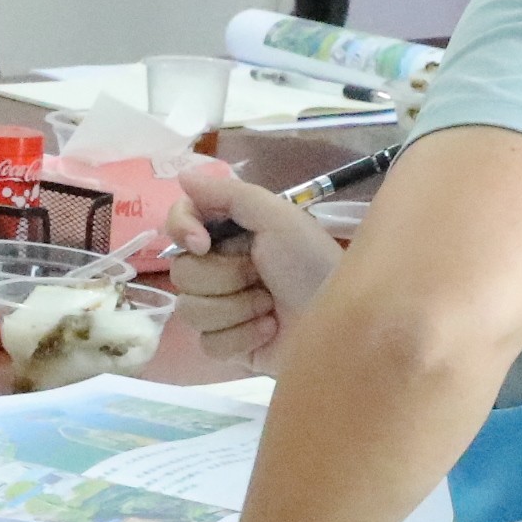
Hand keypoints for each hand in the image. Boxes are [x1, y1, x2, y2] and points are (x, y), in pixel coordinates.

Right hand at [160, 158, 340, 373]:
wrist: (342, 319)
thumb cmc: (312, 262)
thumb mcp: (278, 218)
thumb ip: (229, 194)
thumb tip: (182, 175)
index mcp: (229, 234)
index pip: (179, 223)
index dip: (183, 230)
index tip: (202, 243)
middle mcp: (220, 269)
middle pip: (182, 272)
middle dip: (225, 278)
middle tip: (261, 277)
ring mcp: (223, 310)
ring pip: (190, 310)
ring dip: (236, 308)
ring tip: (270, 307)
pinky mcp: (230, 345)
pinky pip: (208, 343)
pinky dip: (241, 337)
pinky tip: (268, 330)